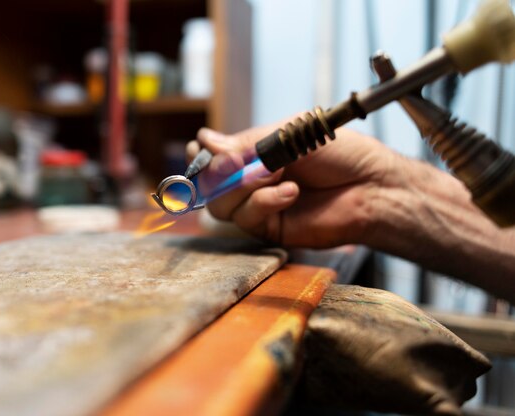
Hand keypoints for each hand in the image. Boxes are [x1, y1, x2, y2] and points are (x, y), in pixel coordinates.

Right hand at [187, 125, 401, 247]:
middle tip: (239, 162)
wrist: (373, 184)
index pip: (212, 158)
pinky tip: (290, 191)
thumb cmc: (341, 155)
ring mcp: (260, 208)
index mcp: (255, 156)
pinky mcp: (271, 230)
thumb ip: (248, 143)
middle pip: (208, 186)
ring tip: (277, 173)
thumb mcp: (291, 134)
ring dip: (244, 186)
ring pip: (221, 205)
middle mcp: (252, 183)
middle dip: (219, 173)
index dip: (201, 154)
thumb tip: (206, 142)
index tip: (202, 146)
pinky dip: (265, 201)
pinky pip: (248, 218)